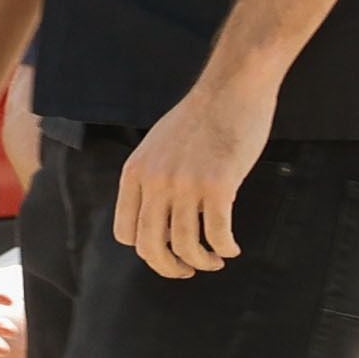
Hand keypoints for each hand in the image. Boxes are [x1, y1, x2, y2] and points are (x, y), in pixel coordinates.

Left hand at [114, 85, 275, 278]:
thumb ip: (151, 178)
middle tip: (188, 270)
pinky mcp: (218, 185)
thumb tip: (157, 220)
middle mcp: (155, 181)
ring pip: (186, 246)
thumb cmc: (200, 116)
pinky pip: (218, 234)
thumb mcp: (158, 145)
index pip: (126, 233)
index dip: (147, 250)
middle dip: (170, 268)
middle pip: (151, 248)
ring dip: (202, 262)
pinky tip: (232, 248)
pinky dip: (225, 248)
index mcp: (135, 172)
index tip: (167, 251)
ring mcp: (185, 183)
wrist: (231, 87)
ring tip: (215, 259)